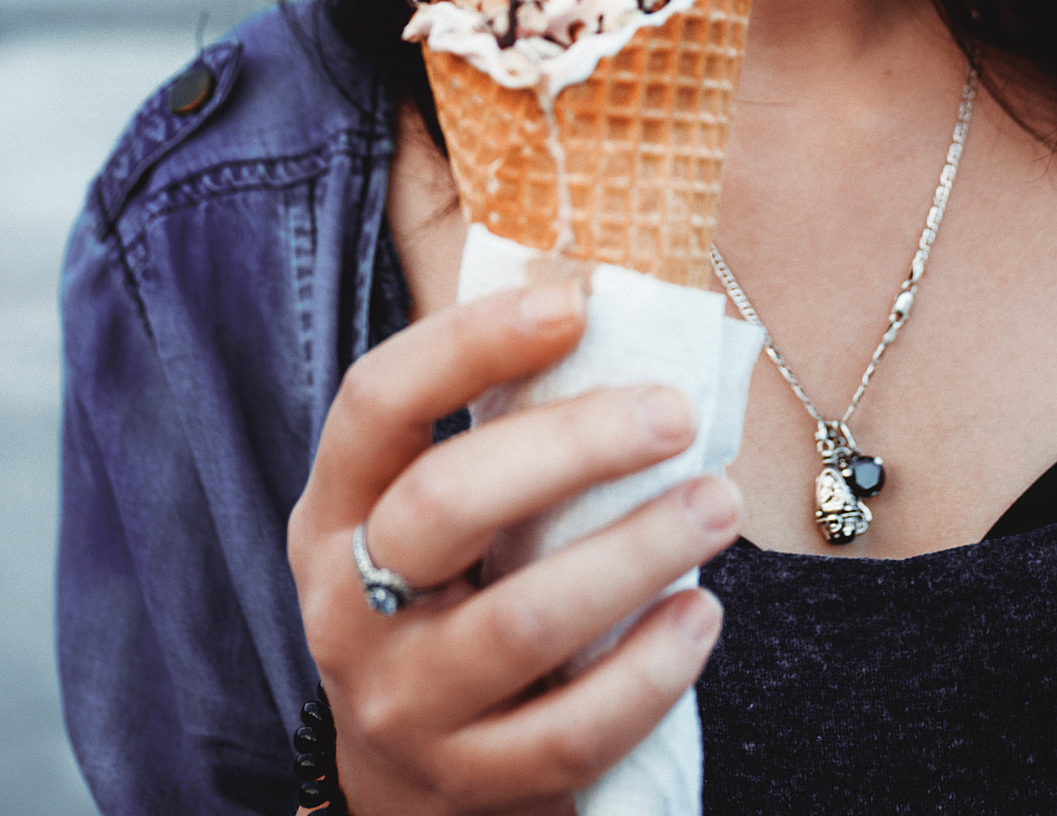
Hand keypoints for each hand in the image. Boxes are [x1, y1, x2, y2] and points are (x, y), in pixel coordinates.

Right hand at [289, 281, 739, 813]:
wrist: (410, 786)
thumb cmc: (448, 596)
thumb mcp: (431, 509)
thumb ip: (494, 419)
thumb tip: (602, 289)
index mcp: (337, 509)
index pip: (379, 401)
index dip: (470, 342)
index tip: (574, 304)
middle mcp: (348, 604)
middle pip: (447, 505)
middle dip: (573, 447)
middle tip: (675, 412)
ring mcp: (402, 703)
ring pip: (520, 623)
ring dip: (636, 553)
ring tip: (718, 504)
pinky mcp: (469, 784)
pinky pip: (570, 731)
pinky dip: (649, 670)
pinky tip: (700, 617)